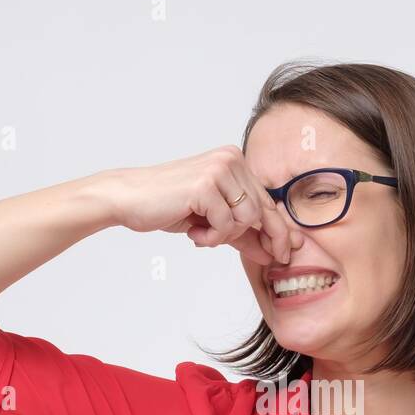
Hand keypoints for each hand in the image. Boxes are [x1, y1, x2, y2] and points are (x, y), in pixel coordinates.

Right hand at [99, 146, 302, 264]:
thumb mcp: (211, 219)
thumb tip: (272, 252)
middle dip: (258, 238)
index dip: (279, 230)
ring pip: (248, 218)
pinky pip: (227, 224)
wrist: (129, 198)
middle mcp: (230, 159)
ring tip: (202, 235)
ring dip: (226, 236)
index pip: (267, 200)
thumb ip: (242, 232)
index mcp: (234, 161)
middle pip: (263, 210)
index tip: (286, 252)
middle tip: (253, 254)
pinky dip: (212, 237)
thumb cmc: (167, 206)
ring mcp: (219, 169)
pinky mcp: (206, 185)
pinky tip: (193, 233)